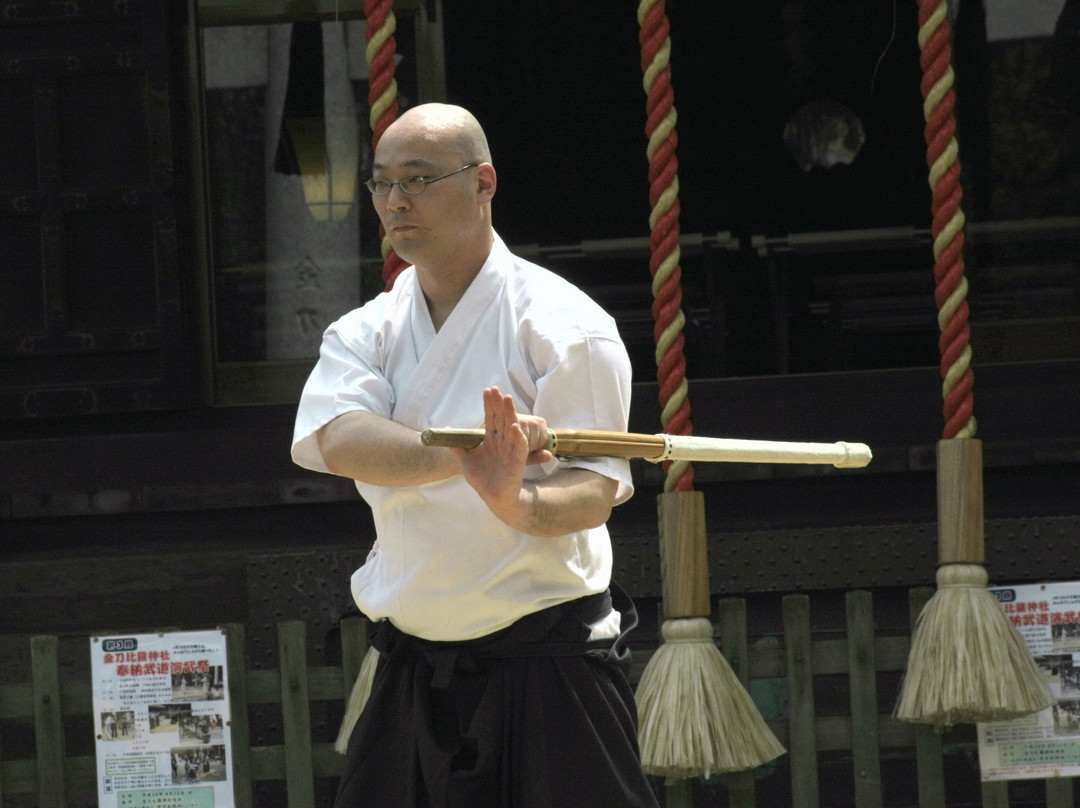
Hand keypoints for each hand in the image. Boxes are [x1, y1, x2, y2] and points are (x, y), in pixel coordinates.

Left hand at [453, 387, 550, 525]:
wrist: (493, 497)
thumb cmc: (482, 479)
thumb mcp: (465, 460)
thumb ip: (456, 446)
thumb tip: (446, 430)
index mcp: (491, 439)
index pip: (491, 418)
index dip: (489, 405)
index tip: (488, 390)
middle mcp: (502, 442)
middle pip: (501, 419)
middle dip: (499, 404)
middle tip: (497, 390)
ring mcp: (511, 450)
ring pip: (512, 428)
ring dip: (511, 414)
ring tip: (507, 400)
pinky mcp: (518, 462)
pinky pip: (519, 447)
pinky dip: (518, 437)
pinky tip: (515, 427)